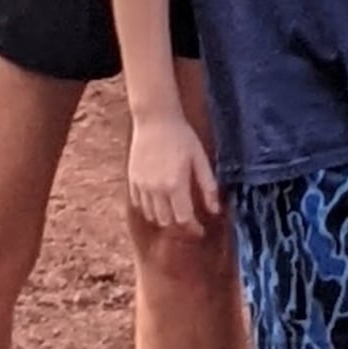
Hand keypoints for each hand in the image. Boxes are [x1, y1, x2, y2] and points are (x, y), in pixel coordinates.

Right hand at [127, 106, 224, 234]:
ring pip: (151, 215)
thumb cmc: (181, 136)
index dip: (193, 228)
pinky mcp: (132, 179)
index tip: (200, 230)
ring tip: (173, 209)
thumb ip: (207, 186)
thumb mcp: (200, 158)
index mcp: (176, 184)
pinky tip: (157, 200)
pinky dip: (148, 208)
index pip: (184, 219)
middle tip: (188, 219)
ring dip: (164, 217)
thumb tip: (215, 210)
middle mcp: (157, 189)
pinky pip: (138, 203)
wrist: (155, 118)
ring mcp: (142, 185)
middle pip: (167, 221)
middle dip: (179, 224)